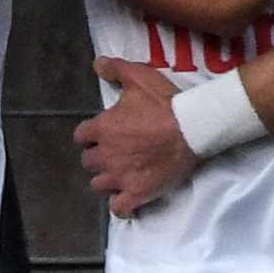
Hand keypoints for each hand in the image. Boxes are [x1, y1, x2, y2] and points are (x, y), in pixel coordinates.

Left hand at [80, 58, 199, 212]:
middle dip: (98, 157)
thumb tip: (97, 64)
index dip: (90, 135)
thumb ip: (115, 69)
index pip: (81, 136)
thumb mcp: (138, 77)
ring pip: (98, 185)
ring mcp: (120, 177)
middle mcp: (105, 155)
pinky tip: (126, 198)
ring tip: (120, 174)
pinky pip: (119, 208)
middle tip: (114, 152)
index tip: (102, 133)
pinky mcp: (137, 193)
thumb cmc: (164, 102)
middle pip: (88, 162)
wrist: (192, 128)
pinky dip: (120, 206)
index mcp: (102, 129)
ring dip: (106, 179)